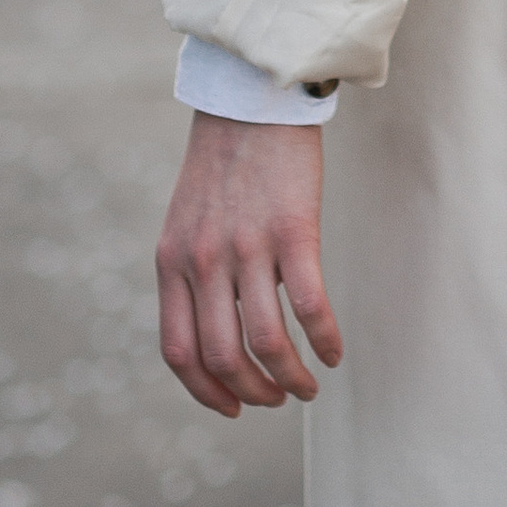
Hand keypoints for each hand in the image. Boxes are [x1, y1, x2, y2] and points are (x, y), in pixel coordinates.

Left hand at [156, 113, 343, 416]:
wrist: (252, 99)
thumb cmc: (224, 161)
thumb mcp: (186, 221)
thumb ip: (191, 271)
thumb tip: (216, 330)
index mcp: (172, 262)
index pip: (179, 352)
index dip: (206, 391)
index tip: (232, 407)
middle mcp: (204, 261)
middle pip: (223, 356)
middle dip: (253, 392)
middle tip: (277, 399)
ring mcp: (248, 247)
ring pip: (266, 341)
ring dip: (289, 378)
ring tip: (308, 387)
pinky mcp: (293, 229)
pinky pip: (309, 305)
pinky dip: (323, 340)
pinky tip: (334, 352)